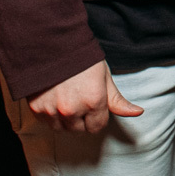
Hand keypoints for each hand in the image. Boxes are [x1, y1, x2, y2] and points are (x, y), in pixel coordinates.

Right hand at [27, 59, 142, 132]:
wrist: (52, 45)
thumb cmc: (82, 59)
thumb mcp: (104, 77)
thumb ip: (117, 100)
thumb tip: (138, 112)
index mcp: (93, 101)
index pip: (97, 127)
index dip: (98, 117)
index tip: (94, 105)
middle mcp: (72, 110)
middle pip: (80, 130)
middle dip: (82, 119)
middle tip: (80, 100)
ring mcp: (52, 111)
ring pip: (62, 129)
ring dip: (66, 120)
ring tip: (67, 99)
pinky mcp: (36, 109)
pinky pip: (47, 123)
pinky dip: (51, 116)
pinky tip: (55, 99)